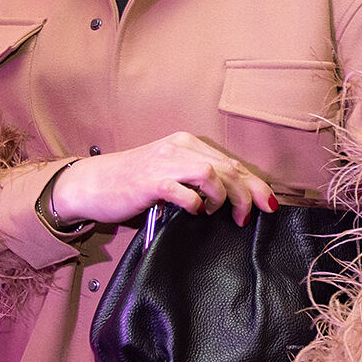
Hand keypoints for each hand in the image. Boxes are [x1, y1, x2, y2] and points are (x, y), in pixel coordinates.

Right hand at [50, 132, 276, 226]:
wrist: (92, 184)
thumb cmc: (133, 183)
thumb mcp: (171, 174)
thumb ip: (198, 180)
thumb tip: (235, 198)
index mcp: (186, 143)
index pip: (231, 162)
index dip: (255, 184)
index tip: (269, 204)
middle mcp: (178, 148)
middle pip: (228, 168)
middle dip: (247, 194)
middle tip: (247, 217)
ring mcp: (164, 163)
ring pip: (212, 174)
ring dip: (223, 198)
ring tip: (218, 214)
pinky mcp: (150, 181)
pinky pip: (183, 190)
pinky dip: (195, 203)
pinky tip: (194, 212)